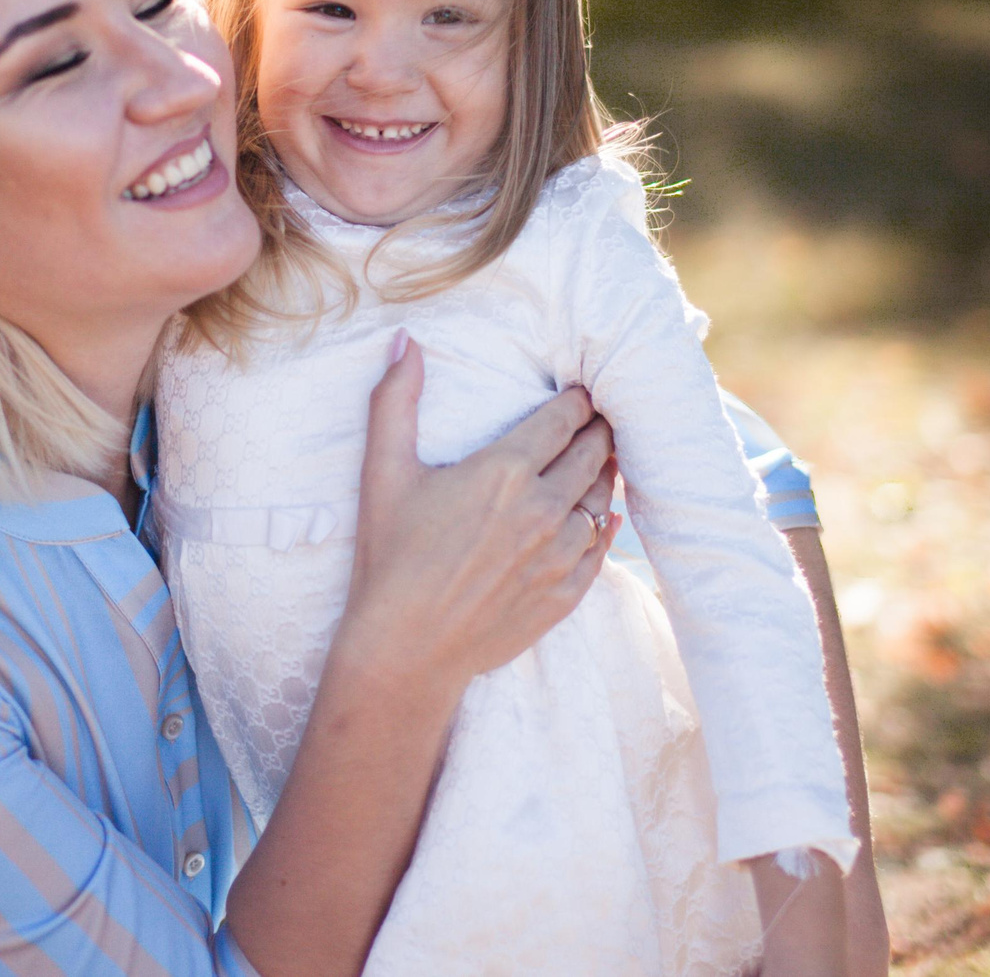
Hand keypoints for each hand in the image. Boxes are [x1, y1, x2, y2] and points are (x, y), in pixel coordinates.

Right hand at [336, 334, 619, 690]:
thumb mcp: (383, 471)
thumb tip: (405, 341)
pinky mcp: (565, 594)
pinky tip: (605, 516)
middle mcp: (542, 509)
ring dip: (606, 474)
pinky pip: (602, 548)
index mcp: (504, 471)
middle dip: (600, 430)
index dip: (578, 400)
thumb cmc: (388, 558)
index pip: (563, 420)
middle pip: (593, 453)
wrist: (405, 650)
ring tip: (604, 458)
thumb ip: (395, 400)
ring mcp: (559, 555)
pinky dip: (606, 525)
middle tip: (602, 418)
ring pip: (604, 499)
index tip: (583, 391)